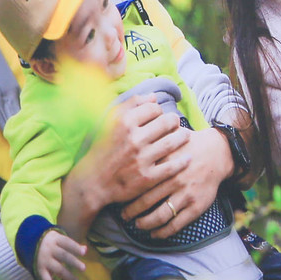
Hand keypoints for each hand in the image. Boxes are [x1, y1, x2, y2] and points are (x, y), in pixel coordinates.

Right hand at [34, 229, 86, 279]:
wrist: (30, 244)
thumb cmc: (53, 242)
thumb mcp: (60, 239)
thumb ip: (72, 244)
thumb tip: (85, 249)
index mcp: (56, 240)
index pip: (66, 243)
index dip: (75, 247)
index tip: (84, 253)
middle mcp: (49, 250)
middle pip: (63, 256)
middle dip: (73, 262)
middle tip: (83, 268)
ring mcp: (44, 261)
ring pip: (57, 269)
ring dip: (67, 276)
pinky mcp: (40, 270)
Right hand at [58, 96, 188, 240]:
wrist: (93, 182)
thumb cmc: (102, 149)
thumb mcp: (109, 123)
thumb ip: (130, 106)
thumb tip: (153, 97)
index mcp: (124, 123)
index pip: (154, 108)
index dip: (159, 111)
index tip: (159, 116)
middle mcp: (134, 140)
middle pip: (167, 122)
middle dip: (174, 121)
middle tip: (175, 123)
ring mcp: (141, 159)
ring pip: (172, 142)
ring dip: (182, 137)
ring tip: (185, 136)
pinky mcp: (147, 178)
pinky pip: (172, 166)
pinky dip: (183, 161)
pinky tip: (187, 157)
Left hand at [123, 125, 234, 238]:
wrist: (217, 153)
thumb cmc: (188, 144)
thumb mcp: (169, 136)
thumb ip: (152, 135)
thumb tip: (131, 129)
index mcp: (165, 163)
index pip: (139, 182)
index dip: (126, 193)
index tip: (118, 198)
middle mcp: (174, 179)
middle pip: (146, 201)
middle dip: (131, 212)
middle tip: (124, 215)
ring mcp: (186, 194)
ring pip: (160, 215)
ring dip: (146, 224)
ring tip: (138, 225)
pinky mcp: (196, 205)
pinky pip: (176, 224)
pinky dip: (163, 232)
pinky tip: (155, 233)